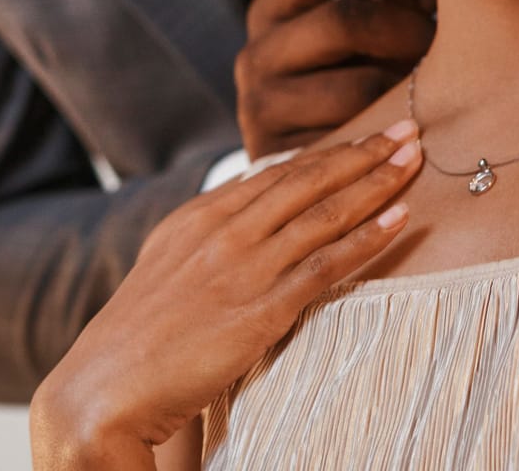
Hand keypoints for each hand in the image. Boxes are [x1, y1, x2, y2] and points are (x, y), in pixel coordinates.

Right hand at [30, 121, 422, 468]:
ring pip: (325, 212)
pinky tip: (401, 217)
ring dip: (377, 181)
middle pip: (309, 179)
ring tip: (415, 157)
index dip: (331, 152)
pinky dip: (368, 237)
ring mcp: (243, 267)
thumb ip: (211, 235)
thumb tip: (251, 208)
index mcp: (201, 216)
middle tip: (408, 128)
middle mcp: (224, 231)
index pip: (280, 172)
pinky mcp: (260, 309)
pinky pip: (327, 264)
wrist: (103, 390)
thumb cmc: (140, 336)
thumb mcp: (169, 265)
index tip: (370, 135)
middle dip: (364, 151)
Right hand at [237, 0, 435, 158]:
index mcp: (272, 9)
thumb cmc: (340, 93)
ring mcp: (264, 105)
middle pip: (348, 20)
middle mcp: (258, 52)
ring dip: (411, 89)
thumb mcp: (344, 42)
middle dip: (411, 31)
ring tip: (433, 91)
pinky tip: (413, 130)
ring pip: (362, 86)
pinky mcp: (285, 156)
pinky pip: (360, 140)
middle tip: (446, 48)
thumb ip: (379, 4)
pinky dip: (397, 132)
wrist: (294, 184)